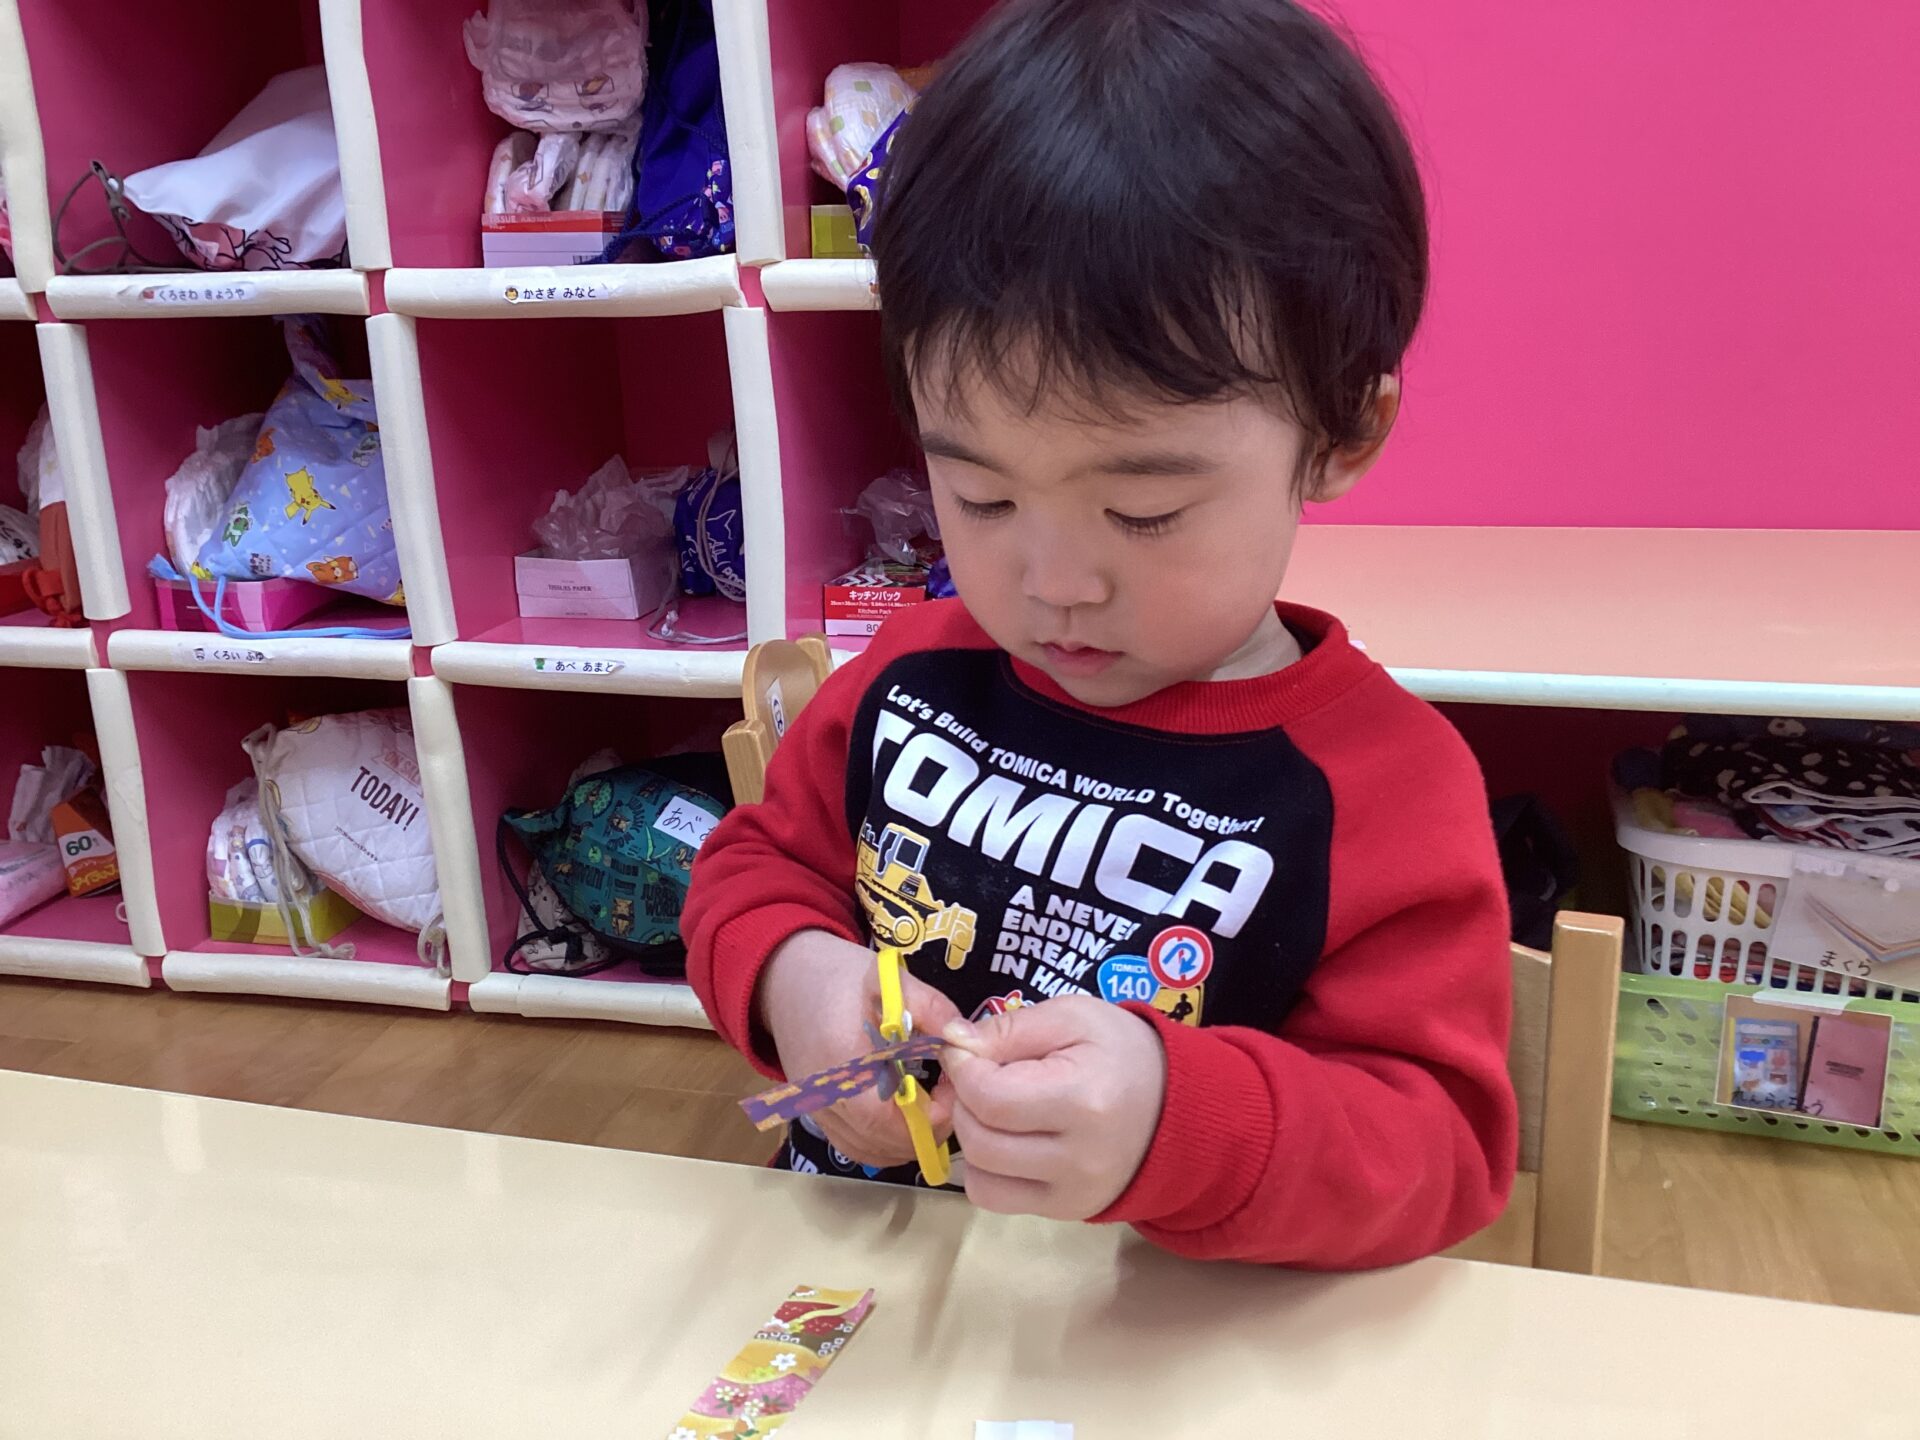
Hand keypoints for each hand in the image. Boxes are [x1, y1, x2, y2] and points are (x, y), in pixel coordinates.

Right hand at [755, 930, 962, 1169]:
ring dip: (910, 1138)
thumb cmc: (838, 978)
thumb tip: (962, 1037)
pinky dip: (888, 1142)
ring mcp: (816, 1113)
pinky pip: (857, 1148)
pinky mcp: (817, 1118)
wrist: (785, 982)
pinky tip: (907, 1112)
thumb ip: (928, 1005)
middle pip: (884, 1142)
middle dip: (928, 1127)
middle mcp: (823, 1096)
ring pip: (873, 1152)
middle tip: (950, 1092)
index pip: (885, 1117)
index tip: (954, 1086)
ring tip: (931, 1099)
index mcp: (839, 1060)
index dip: (929, 1115)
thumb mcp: (887, 978)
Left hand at [942, 994, 1166, 1219]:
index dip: (963, 1070)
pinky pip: (996, 1199)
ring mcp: (1071, 1194)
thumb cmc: (1124, 1053)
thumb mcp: (1074, 1017)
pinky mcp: (1065, 1211)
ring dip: (971, 1138)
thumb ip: (1010, 1027)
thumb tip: (953, 1041)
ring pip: (979, 1179)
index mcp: (1082, 1101)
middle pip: (979, 1141)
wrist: (1180, 1109)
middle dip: (963, 1102)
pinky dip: (986, 1169)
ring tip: (993, 1109)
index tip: (965, 1050)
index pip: (990, 1098)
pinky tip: (1006, 1140)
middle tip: (976, 1077)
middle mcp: (1077, 1160)